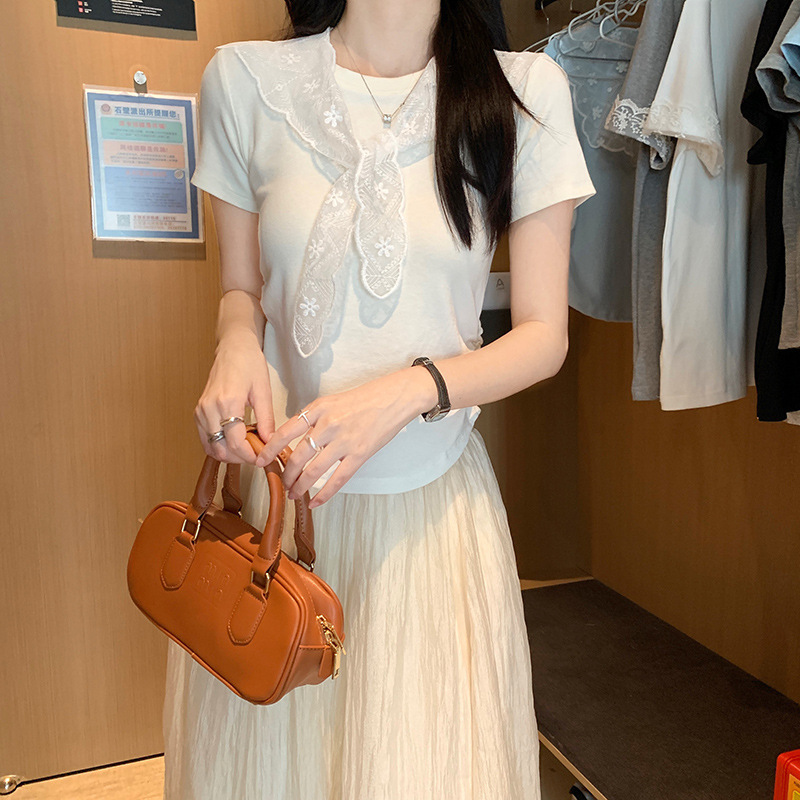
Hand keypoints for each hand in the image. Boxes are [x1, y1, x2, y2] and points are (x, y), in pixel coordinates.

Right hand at [194, 332, 274, 463]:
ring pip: (211, 447)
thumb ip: (266, 420)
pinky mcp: (198, 411)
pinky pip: (205, 438)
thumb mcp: (263, 391)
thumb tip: (270, 443)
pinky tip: (235, 442)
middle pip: (221, 449)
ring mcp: (201, 410)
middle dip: (240, 458)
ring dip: (229, 454)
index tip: (262, 458)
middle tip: (257, 455)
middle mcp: (209, 408)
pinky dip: (219, 446)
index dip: (250, 456)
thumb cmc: (249, 364)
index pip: (235, 442)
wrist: (233, 347)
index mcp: (227, 402)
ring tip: (247, 449)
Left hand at [254, 366, 437, 506]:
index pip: (285, 432)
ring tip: (294, 494)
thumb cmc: (365, 398)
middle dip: (287, 474)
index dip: (270, 449)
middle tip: (282, 482)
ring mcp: (344, 441)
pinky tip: (315, 502)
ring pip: (314, 471)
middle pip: (297, 456)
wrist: (394, 397)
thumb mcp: (332, 401)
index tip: (261, 460)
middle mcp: (328, 425)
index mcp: (318, 409)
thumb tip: (295, 439)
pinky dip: (323, 494)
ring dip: (300, 486)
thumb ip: (314, 418)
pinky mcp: (360, 454)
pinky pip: (337, 479)